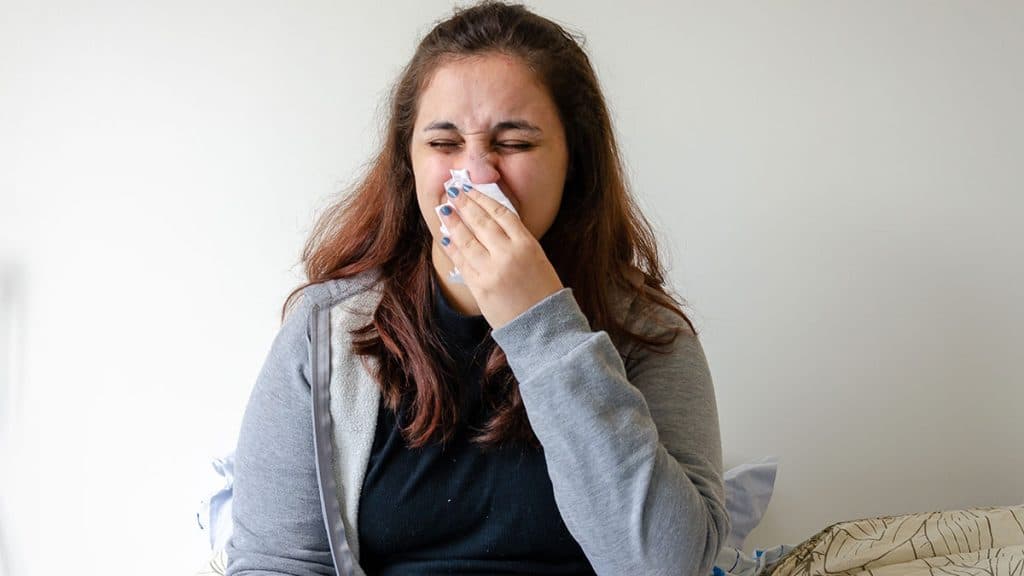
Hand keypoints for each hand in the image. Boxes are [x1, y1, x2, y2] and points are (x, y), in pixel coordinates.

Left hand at [438, 185, 563, 328]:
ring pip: (467, 240)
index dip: (483, 198)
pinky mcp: (480, 288)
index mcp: (527, 245)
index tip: (471, 189)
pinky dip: (452, 248)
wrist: (543, 326)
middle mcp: (508, 255)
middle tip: (452, 191)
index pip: (501, 213)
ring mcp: (492, 272)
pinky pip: (462, 263)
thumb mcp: (538, 259)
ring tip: (444, 210)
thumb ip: (516, 241)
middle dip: (465, 205)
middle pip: (482, 223)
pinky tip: (445, 237)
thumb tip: (490, 222)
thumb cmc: (543, 292)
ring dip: (453, 223)